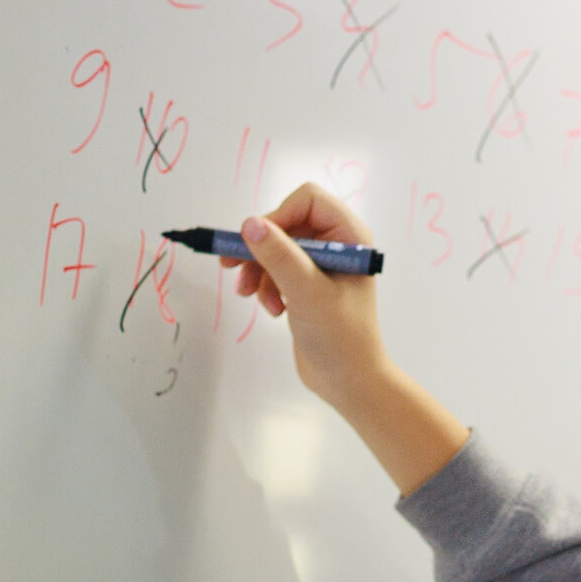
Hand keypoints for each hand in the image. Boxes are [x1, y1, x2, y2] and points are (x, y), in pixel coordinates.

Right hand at [233, 181, 471, 491]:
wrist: (348, 381)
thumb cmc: (340, 338)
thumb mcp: (306, 292)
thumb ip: (278, 255)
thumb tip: (249, 224)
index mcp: (349, 237)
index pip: (307, 201)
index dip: (278, 215)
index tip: (256, 242)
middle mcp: (337, 245)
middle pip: (286, 223)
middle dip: (260, 248)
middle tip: (231, 266)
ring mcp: (321, 266)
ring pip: (276, 247)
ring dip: (259, 270)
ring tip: (252, 297)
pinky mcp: (306, 285)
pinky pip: (276, 269)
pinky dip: (266, 286)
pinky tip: (272, 309)